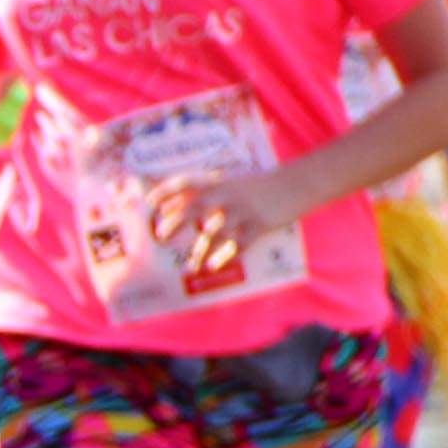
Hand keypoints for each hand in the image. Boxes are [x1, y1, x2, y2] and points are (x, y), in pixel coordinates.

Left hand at [146, 164, 314, 278]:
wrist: (298, 184)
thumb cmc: (260, 185)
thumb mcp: (233, 182)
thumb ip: (206, 192)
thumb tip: (171, 207)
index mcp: (221, 182)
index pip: (187, 181)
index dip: (166, 190)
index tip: (150, 203)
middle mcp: (229, 195)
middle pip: (195, 207)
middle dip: (176, 221)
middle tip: (160, 236)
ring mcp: (244, 210)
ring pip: (215, 232)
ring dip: (200, 251)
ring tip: (191, 266)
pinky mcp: (260, 225)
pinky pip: (238, 244)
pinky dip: (224, 256)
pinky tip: (213, 266)